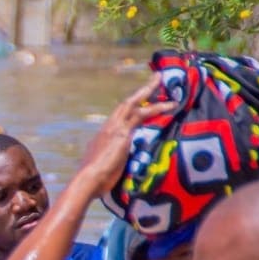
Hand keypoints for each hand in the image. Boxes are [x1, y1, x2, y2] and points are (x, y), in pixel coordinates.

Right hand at [74, 77, 178, 192]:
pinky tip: (171, 105)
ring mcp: (114, 128)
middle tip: (156, 78)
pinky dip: (157, 108)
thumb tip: (115, 168)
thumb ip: (111, 162)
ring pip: (133, 104)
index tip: (142, 101)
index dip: (133, 108)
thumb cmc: (94, 180)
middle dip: (142, 91)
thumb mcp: (103, 167)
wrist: (88, 179)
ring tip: (161, 80)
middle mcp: (108, 128)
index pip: (120, 117)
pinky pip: (142, 115)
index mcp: (103, 136)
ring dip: (148, 91)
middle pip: (126, 103)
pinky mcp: (122, 133)